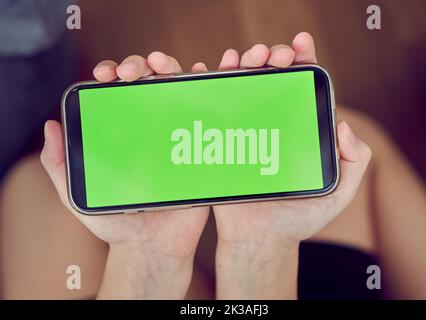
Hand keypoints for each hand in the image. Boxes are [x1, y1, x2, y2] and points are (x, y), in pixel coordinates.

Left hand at [40, 52, 209, 298]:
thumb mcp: (79, 196)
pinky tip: (201, 75)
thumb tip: (52, 126)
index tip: (105, 75)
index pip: (118, 95)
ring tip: (161, 64)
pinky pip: (204, 115)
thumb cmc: (116, 225)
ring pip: (176, 93)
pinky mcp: (198, 149)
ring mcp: (176, 137)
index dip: (112, 75)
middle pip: (148, 86)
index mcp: (123, 136)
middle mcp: (149, 131)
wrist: (153, 249)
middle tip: (131, 71)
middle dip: (140, 66)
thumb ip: (61, 166)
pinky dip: (204, 90)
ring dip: (171, 69)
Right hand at [205, 32, 372, 298]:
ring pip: (243, 88)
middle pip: (272, 80)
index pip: (303, 88)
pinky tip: (212, 70)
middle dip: (272, 58)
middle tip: (272, 55)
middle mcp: (272, 125)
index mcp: (299, 131)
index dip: (304, 61)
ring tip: (247, 58)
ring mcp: (244, 132)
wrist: (258, 241)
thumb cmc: (298, 220)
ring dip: (244, 64)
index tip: (302, 46)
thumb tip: (344, 125)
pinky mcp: (220, 142)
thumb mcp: (337, 194)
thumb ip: (354, 163)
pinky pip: (215, 108)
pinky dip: (213, 84)